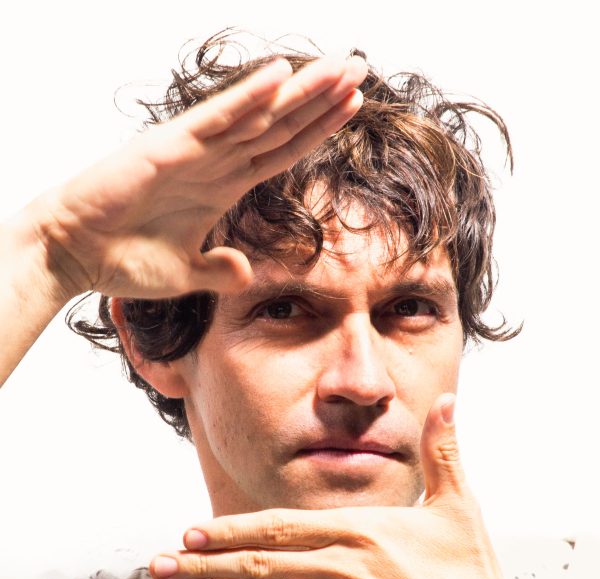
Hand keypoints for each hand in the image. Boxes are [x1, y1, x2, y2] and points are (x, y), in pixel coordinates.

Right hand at [32, 55, 366, 301]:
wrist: (76, 254)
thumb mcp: (185, 273)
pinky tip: (282, 76)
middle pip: (280, 123)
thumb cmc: (124, 260)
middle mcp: (215, 161)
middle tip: (361, 68)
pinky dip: (248, 98)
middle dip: (322, 97)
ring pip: (259, 114)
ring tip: (343, 65)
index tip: (352, 107)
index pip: (281, 150)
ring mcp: (195, 150)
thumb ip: (218, 271)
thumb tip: (247, 273)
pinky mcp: (169, 146)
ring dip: (301, 90)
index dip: (317, 128)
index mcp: (222, 185)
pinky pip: (216, 119)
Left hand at [150, 394, 535, 578]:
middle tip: (155, 566)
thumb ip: (442, 452)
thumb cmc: (469, 573)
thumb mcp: (458, 505)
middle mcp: (340, 568)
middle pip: (256, 565)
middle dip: (201, 565)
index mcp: (359, 530)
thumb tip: (449, 400)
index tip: (191, 533)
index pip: (279, 527)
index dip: (231, 531)